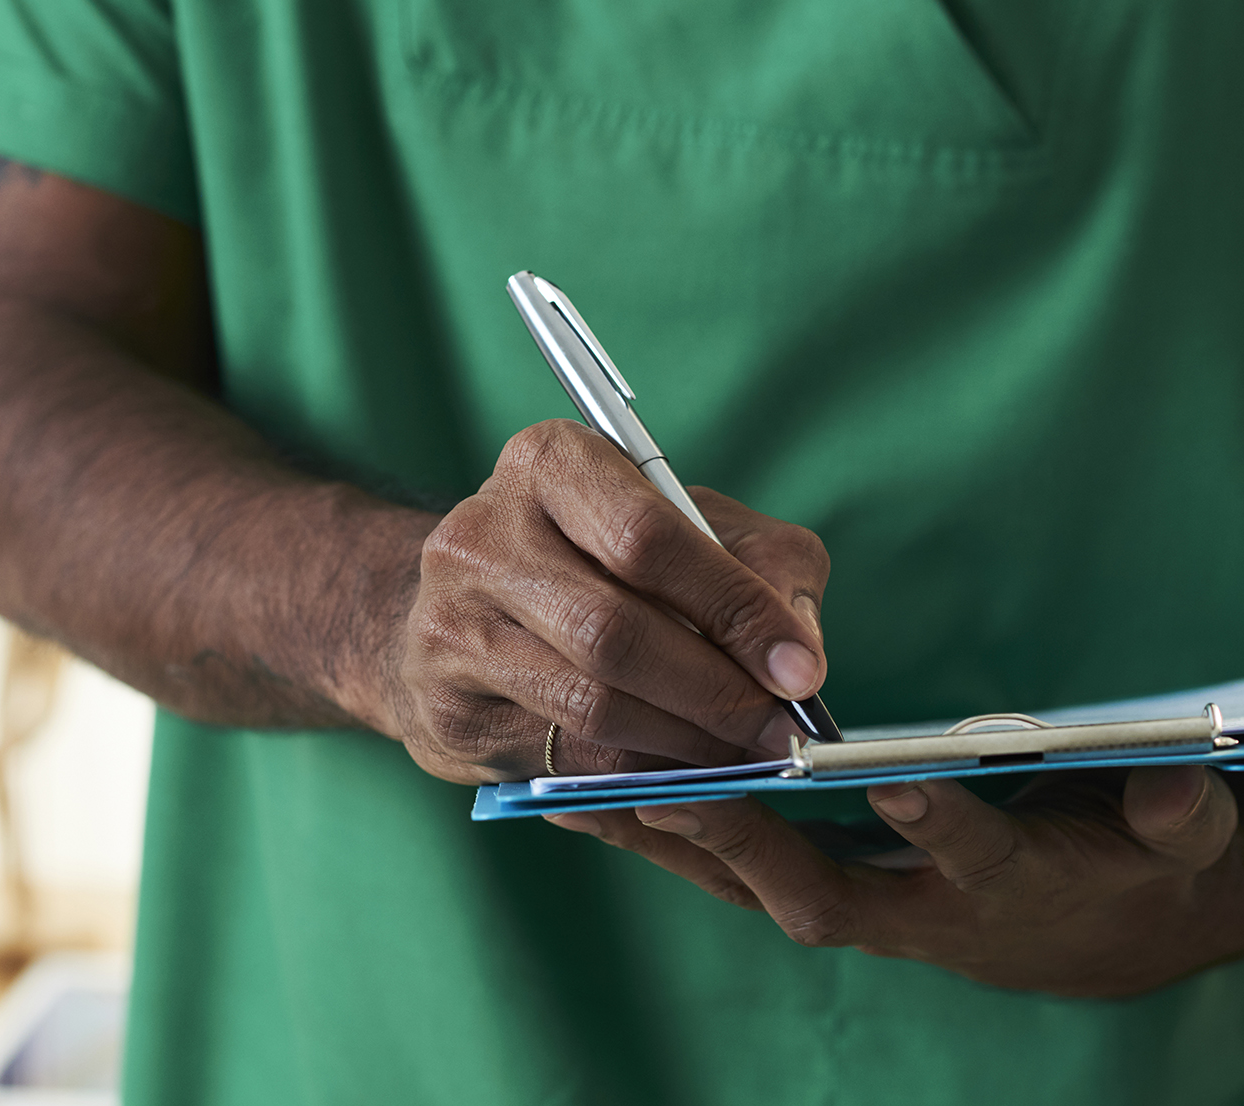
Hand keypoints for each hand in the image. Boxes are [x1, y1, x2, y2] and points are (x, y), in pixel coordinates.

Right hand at [382, 419, 830, 783]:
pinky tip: (684, 777)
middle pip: (613, 633)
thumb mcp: (691, 524)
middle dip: (715, 694)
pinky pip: (559, 762)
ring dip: (684, 746)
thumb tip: (799, 658)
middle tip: (780, 733)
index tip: (800, 670)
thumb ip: (765, 566)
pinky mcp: (444, 709)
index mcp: (549, 462)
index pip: (648, 539)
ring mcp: (449, 625)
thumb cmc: (601, 556)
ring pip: (588, 708)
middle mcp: (480, 536)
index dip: (733, 610)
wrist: (467, 605)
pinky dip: (638, 780)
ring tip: (744, 758)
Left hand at [552, 764, 1243, 996]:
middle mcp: (916, 914)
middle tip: (674, 782)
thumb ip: (1178, 811)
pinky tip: (587, 792)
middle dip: (747, 841)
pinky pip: (725, 869)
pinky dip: (660, 835)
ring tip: (583, 786)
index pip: (974, 861)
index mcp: (1008, 889)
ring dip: (671, 841)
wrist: (1090, 932)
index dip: (940, 826)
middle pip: (819, 892)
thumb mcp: (1181, 837)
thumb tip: (1178, 777)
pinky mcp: (813, 888)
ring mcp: (856, 906)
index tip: (899, 777)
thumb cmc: (1131, 866)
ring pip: (749, 885)